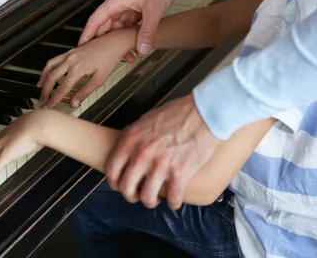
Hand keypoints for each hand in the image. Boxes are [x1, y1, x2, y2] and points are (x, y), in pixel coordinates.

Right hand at [38, 28, 136, 108]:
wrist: (114, 42)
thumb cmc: (109, 59)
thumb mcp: (99, 79)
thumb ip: (85, 92)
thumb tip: (74, 103)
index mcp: (78, 69)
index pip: (62, 88)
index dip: (54, 99)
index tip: (49, 106)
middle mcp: (71, 60)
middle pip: (52, 76)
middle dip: (45, 89)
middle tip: (43, 99)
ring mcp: (70, 54)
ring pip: (50, 65)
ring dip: (44, 77)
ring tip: (40, 86)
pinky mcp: (71, 50)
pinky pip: (55, 59)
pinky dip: (49, 67)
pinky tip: (49, 72)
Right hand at [79, 0, 186, 56]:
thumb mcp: (154, 9)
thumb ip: (147, 31)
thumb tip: (141, 49)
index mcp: (116, 1)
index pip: (95, 20)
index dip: (87, 34)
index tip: (80, 46)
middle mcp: (117, 4)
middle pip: (104, 26)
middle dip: (104, 43)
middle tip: (103, 59)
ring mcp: (126, 7)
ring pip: (116, 28)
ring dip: (119, 41)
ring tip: (126, 56)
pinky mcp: (134, 9)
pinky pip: (127, 26)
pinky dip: (128, 36)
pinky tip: (134, 46)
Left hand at [105, 94, 220, 209]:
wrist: (204, 113)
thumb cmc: (177, 113)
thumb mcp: (145, 120)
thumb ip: (134, 137)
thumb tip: (128, 150)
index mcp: (130, 139)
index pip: (112, 169)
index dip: (114, 183)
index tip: (120, 186)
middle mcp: (142, 154)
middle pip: (126, 187)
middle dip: (130, 196)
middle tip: (138, 195)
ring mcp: (160, 164)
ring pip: (147, 197)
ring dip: (150, 202)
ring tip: (155, 200)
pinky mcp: (180, 173)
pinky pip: (172, 198)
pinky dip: (173, 203)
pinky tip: (174, 201)